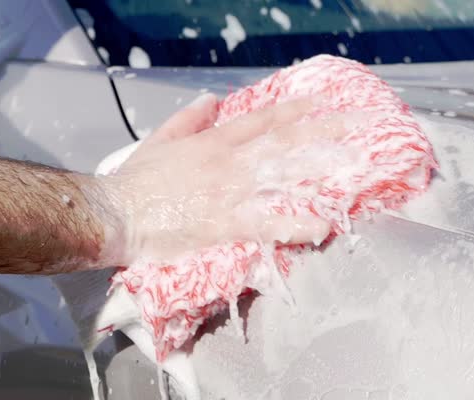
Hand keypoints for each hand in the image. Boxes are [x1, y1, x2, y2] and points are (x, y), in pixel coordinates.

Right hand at [99, 93, 354, 264]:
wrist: (116, 213)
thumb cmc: (136, 183)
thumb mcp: (160, 140)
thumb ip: (188, 119)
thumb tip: (209, 99)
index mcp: (214, 142)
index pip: (263, 121)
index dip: (295, 111)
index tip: (322, 104)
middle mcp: (229, 163)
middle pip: (284, 143)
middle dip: (324, 134)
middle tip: (358, 128)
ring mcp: (230, 192)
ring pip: (283, 178)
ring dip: (321, 173)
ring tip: (355, 170)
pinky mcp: (225, 223)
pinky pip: (267, 223)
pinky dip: (294, 224)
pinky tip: (320, 226)